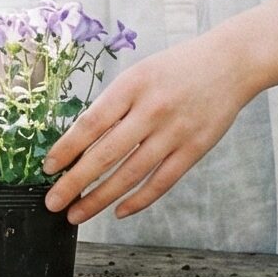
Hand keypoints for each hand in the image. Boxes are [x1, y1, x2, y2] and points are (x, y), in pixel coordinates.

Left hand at [42, 0, 277, 224]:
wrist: (230, 62)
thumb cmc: (176, 68)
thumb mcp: (139, 73)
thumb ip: (114, 104)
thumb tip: (80, 143)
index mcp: (132, 85)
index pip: (91, 123)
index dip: (67, 149)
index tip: (48, 168)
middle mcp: (152, 109)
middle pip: (106, 154)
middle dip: (75, 182)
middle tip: (53, 202)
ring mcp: (175, 132)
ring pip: (131, 174)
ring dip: (100, 198)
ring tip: (78, 214)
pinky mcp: (195, 149)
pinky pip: (162, 182)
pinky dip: (138, 200)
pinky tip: (119, 211)